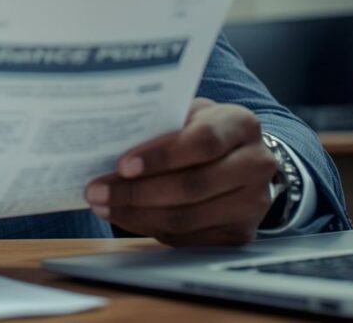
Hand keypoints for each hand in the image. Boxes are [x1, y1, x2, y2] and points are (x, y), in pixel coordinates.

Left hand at [84, 98, 277, 246]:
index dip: (161, 156)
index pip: (202, 141)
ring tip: (103, 206)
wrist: (239, 160)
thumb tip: (108, 140)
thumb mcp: (188, 115)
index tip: (123, 165)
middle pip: (192, 186)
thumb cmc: (202, 131)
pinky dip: (149, 228)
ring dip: (136, 214)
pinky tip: (125, 217)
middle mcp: (255, 164)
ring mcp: (251, 204)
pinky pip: (187, 238)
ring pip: (186, 218)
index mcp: (241, 125)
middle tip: (97, 191)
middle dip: (137, 192)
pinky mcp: (239, 234)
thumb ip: (161, 124)